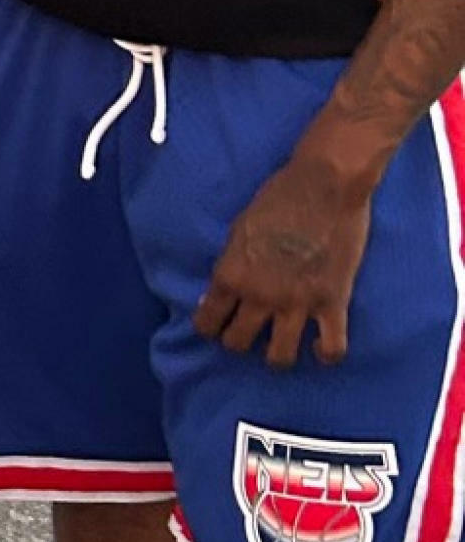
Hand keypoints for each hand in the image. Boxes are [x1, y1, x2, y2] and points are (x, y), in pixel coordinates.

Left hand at [197, 149, 374, 366]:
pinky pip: (333, 347)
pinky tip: (320, 347)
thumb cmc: (277, 199)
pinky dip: (326, 354)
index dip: (209, 328)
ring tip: (280, 346)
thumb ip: (229, 266)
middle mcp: (259, 295)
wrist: (325, 185)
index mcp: (230, 275)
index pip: (207, 322)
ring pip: (279, 356)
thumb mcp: (238, 231)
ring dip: (276, 356)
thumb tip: (214, 297)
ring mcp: (297, 302)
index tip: (216, 326)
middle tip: (248, 333)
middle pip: (237, 343)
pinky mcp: (334, 301)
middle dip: (238, 341)